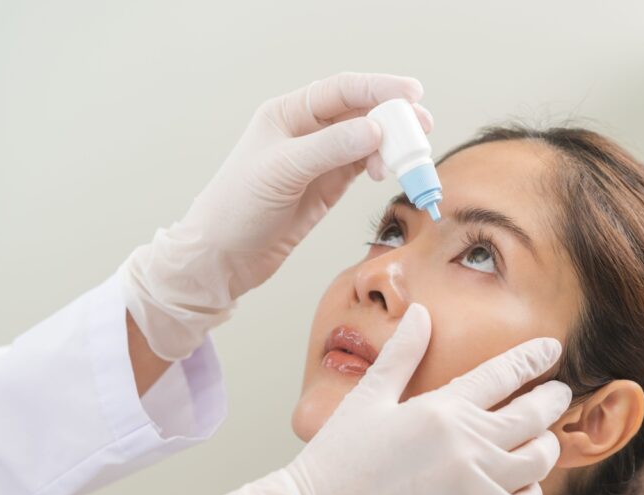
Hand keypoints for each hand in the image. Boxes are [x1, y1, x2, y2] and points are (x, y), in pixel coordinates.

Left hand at [120, 72, 432, 359]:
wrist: (223, 258)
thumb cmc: (235, 208)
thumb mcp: (281, 171)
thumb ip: (329, 148)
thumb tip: (374, 129)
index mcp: (287, 114)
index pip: (341, 90)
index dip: (379, 87)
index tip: (412, 93)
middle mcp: (305, 132)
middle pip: (360, 113)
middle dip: (393, 117)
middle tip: (421, 127)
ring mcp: (319, 160)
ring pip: (366, 141)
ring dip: (391, 146)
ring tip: (407, 159)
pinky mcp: (327, 187)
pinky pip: (362, 167)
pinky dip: (380, 166)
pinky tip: (387, 172)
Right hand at [221, 304, 571, 494]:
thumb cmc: (336, 459)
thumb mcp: (368, 398)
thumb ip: (403, 355)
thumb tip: (423, 314)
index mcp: (441, 408)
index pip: (504, 372)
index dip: (533, 357)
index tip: (551, 349)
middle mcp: (467, 444)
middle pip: (534, 413)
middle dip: (552, 397)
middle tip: (558, 393)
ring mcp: (476, 486)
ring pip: (539, 459)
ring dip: (545, 444)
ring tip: (539, 438)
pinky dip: (531, 491)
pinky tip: (519, 484)